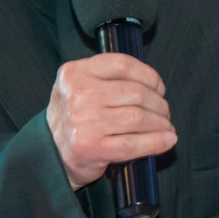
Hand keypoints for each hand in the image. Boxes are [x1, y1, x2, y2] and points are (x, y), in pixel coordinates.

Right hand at [47, 53, 176, 188]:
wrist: (51, 152)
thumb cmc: (73, 117)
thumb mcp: (78, 86)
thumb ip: (108, 77)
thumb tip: (154, 85)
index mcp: (74, 73)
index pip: (122, 65)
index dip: (149, 75)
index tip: (158, 87)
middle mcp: (77, 96)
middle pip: (135, 92)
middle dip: (158, 103)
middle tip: (164, 112)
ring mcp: (84, 123)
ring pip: (138, 118)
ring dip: (161, 123)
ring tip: (166, 126)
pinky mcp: (92, 148)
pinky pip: (134, 144)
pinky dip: (156, 142)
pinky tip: (167, 140)